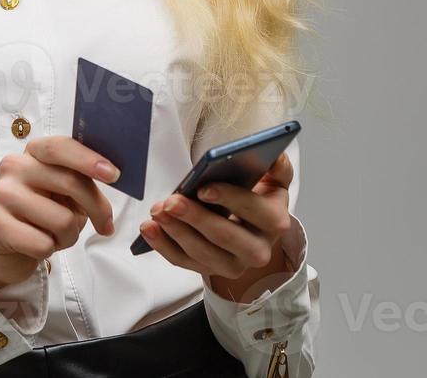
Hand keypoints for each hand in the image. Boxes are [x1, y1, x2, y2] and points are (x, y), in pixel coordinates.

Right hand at [0, 136, 118, 293]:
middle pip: (70, 182)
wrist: (6, 248)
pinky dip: (50, 250)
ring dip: (69, 236)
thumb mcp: (65, 194)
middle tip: (105, 226)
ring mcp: (1, 193)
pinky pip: (42, 243)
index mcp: (34, 152)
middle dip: (97, 208)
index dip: (88, 159)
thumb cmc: (42, 216)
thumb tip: (113, 176)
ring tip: (56, 236)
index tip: (114, 175)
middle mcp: (15, 166)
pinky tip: (38, 245)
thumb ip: (82, 182)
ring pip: (61, 219)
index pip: (61, 147)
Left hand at [139, 152, 293, 293]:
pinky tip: (149, 229)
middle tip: (172, 202)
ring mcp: (234, 265)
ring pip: (203, 253)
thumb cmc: (259, 199)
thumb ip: (277, 167)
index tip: (204, 188)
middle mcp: (259, 250)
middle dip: (197, 218)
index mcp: (275, 222)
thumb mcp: (273, 181)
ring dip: (176, 232)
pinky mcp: (211, 272)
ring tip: (157, 211)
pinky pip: (184, 263)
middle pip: (226, 237)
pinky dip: (164, 246)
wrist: (253, 231)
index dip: (230, 199)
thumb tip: (274, 154)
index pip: (255, 211)